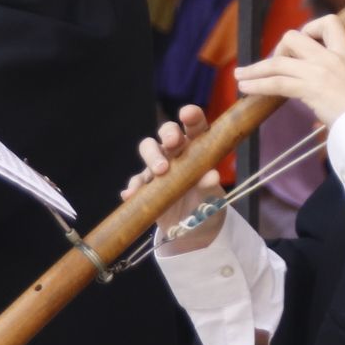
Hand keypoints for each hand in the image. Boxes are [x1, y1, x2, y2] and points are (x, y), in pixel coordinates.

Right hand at [123, 105, 226, 253]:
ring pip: (148, 149)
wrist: (194, 230)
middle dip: (168, 133)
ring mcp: (159, 168)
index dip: (191, 116)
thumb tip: (212, 176)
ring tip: (158, 172)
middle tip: (172, 143)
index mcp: (198, 149)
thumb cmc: (207, 204)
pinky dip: (134, 186)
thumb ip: (210, 186)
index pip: (195, 126)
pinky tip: (132, 194)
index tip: (188, 114)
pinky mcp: (147, 186)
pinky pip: (136, 181)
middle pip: (167, 132)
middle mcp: (177, 153)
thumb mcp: (212, 198)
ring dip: (151, 156)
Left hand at [234, 15, 344, 126]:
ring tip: (240, 76)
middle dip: (278, 50)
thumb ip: (340, 83)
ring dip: (255, 70)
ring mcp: (319, 72)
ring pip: (277, 62)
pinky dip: (257, 84)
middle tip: (275, 67)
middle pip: (292, 37)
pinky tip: (246, 88)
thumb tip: (322, 104)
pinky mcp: (310, 88)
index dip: (311, 28)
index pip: (329, 22)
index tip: (304, 42)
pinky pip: (276, 82)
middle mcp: (331, 58)